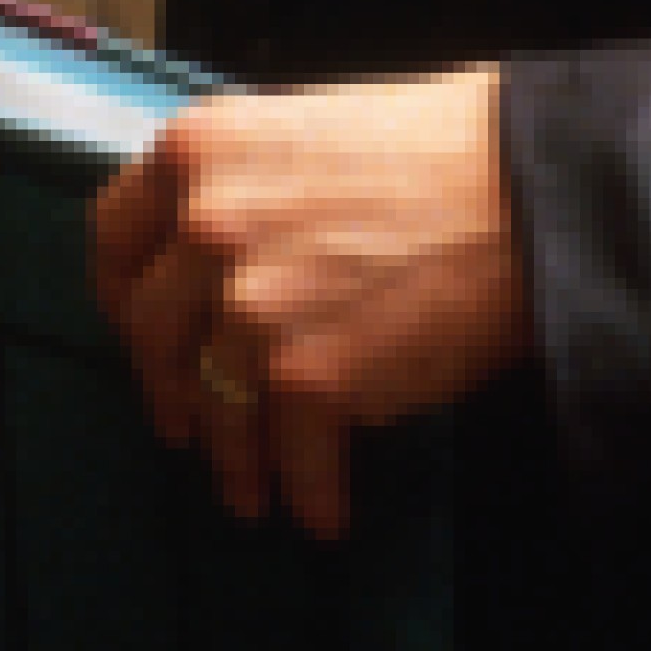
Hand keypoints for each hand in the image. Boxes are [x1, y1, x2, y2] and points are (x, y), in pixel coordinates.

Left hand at [89, 64, 527, 539]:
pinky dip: (308, 492)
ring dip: (234, 460)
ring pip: (215, 405)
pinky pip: (292, 453)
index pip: (115, 237)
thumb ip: (239, 191)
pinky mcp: (308, 374)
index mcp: (195, 150)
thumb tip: (209, 263)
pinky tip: (323, 514)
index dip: (121, 295)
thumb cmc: (438, 155)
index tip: (134, 330)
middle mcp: (203, 223)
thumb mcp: (302, 136)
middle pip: (151, 332)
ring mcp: (249, 304)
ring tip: (253, 492)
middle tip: (185, 425)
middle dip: (167, 390)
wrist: (535, 192)